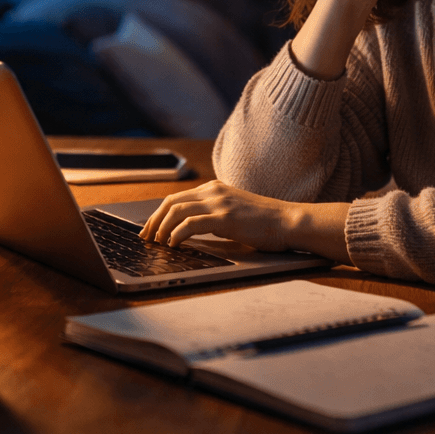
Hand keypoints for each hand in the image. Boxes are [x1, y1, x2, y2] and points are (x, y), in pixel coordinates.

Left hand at [140, 181, 293, 250]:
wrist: (289, 221)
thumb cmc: (265, 222)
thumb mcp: (235, 211)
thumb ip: (214, 215)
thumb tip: (191, 230)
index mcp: (214, 188)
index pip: (177, 198)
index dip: (159, 213)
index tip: (150, 229)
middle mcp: (213, 191)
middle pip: (171, 202)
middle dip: (154, 220)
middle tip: (145, 237)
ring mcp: (219, 203)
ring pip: (176, 211)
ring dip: (161, 228)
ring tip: (156, 242)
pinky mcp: (225, 218)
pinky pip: (190, 224)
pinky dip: (177, 234)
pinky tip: (173, 245)